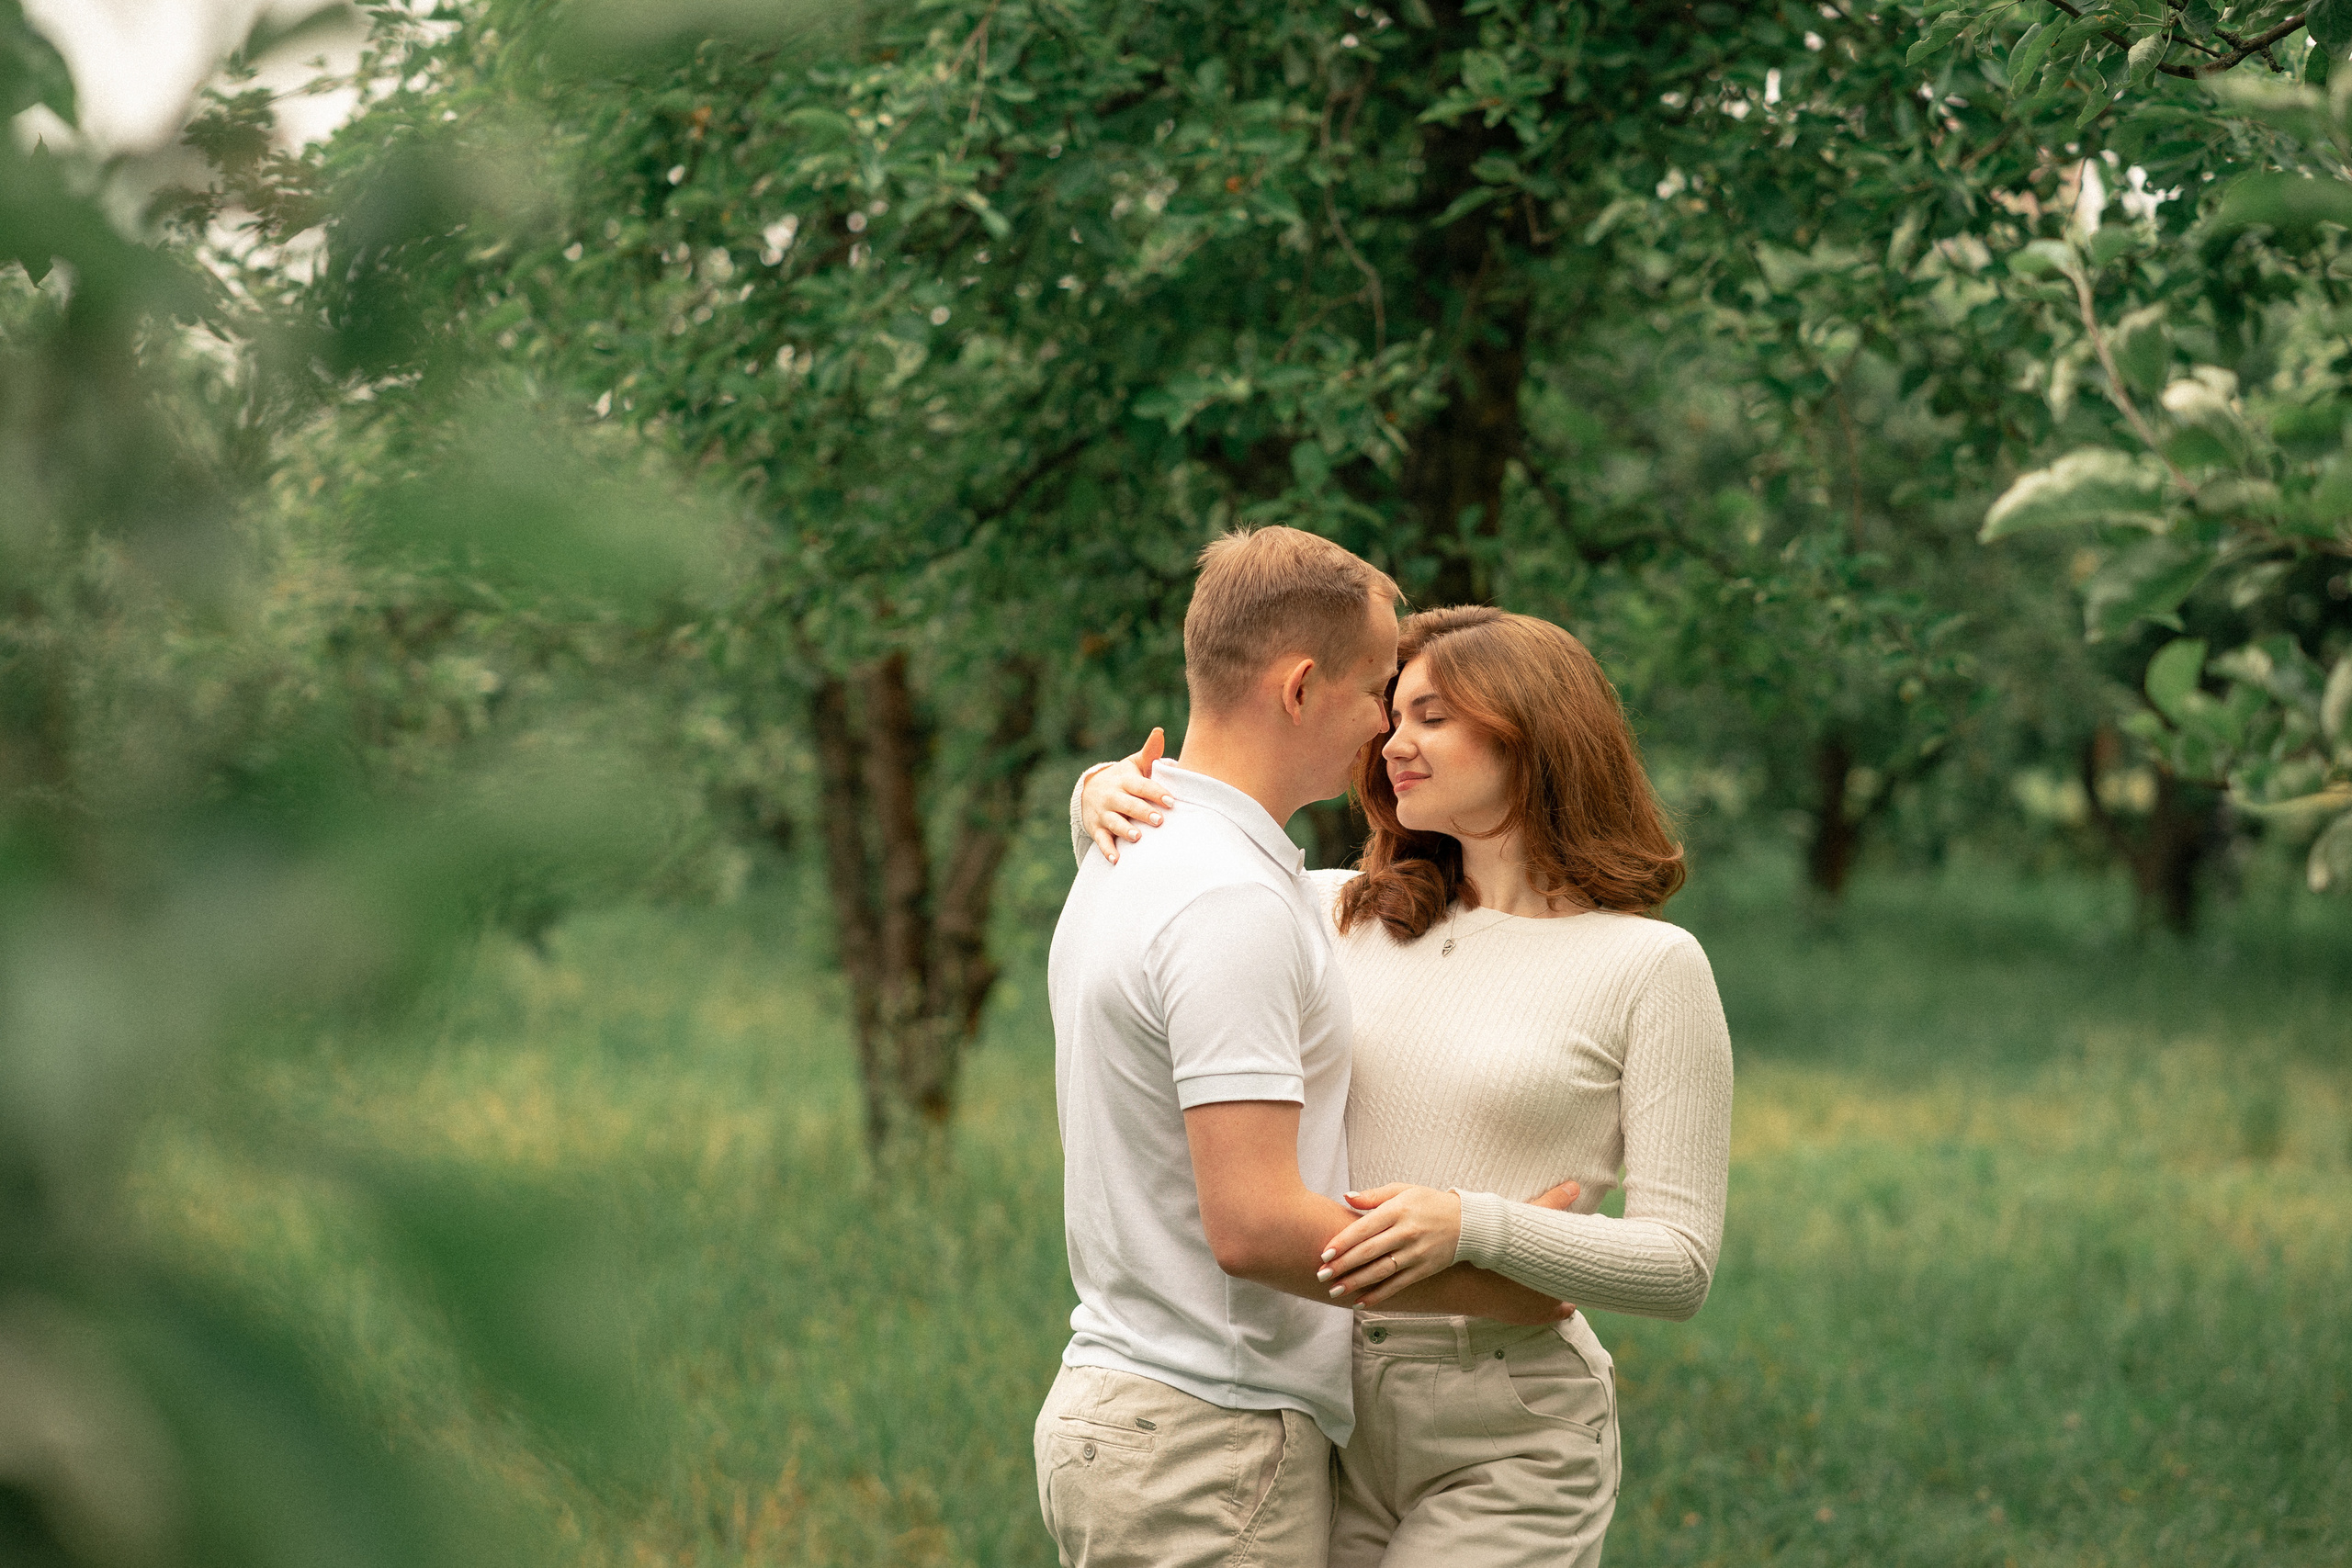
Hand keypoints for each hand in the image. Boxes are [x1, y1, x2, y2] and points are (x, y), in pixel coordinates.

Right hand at [1084, 728, 1175, 863]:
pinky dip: (1107, 850)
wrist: (1090, 790)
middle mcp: (1112, 796)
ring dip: (1124, 830)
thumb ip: (1150, 753)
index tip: (1171, 801)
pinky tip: (1117, 860)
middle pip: (1128, 804)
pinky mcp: (1096, 828)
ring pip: (1114, 822)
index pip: (1142, 786)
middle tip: (1159, 821)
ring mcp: (1103, 813)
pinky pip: (1101, 840)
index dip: (1156, 793)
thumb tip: (1159, 731)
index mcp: (1125, 780)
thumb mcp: (1134, 764)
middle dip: (1142, 812)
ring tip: (1137, 838)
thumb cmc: (1124, 778)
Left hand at [1320, 1177, 1580, 1313]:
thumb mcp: (1403, 1190)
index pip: (1364, 1228)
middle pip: (1369, 1252)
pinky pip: (1398, 1285)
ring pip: (1381, 1271)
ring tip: (1335, 1291)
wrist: (1469, 1223)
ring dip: (1356, 1283)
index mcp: (1398, 1210)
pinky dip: (1379, 1295)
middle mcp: (1406, 1232)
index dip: (1342, 1242)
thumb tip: (1346, 1196)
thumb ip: (1373, 1196)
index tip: (1324, 1254)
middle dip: (1343, 1266)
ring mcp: (1416, 1253)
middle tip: (1321, 1276)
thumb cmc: (1429, 1203)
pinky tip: (1361, 1302)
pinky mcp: (1424, 1269)